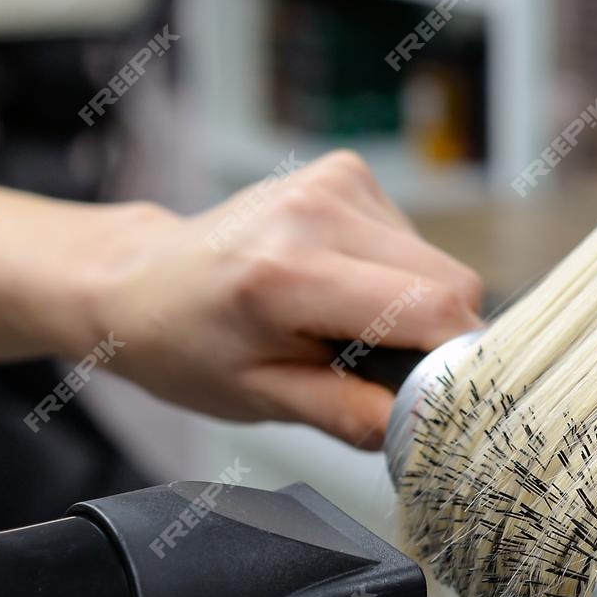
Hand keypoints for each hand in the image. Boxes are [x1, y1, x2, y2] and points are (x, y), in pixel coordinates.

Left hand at [62, 150, 484, 446]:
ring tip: (346, 326)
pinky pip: (413, 238)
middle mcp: (317, 211)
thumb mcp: (263, 400)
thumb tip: (427, 425)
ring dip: (414, 306)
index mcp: (290, 272)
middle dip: (436, 338)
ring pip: (438, 262)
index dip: (455, 361)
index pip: (432, 308)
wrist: (141, 284)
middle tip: (383, 371)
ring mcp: (334, 181)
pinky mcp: (345, 172)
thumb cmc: (190, 348)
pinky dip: (395, 275)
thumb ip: (350, 413)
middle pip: (451, 282)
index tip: (442, 398)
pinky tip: (343, 290)